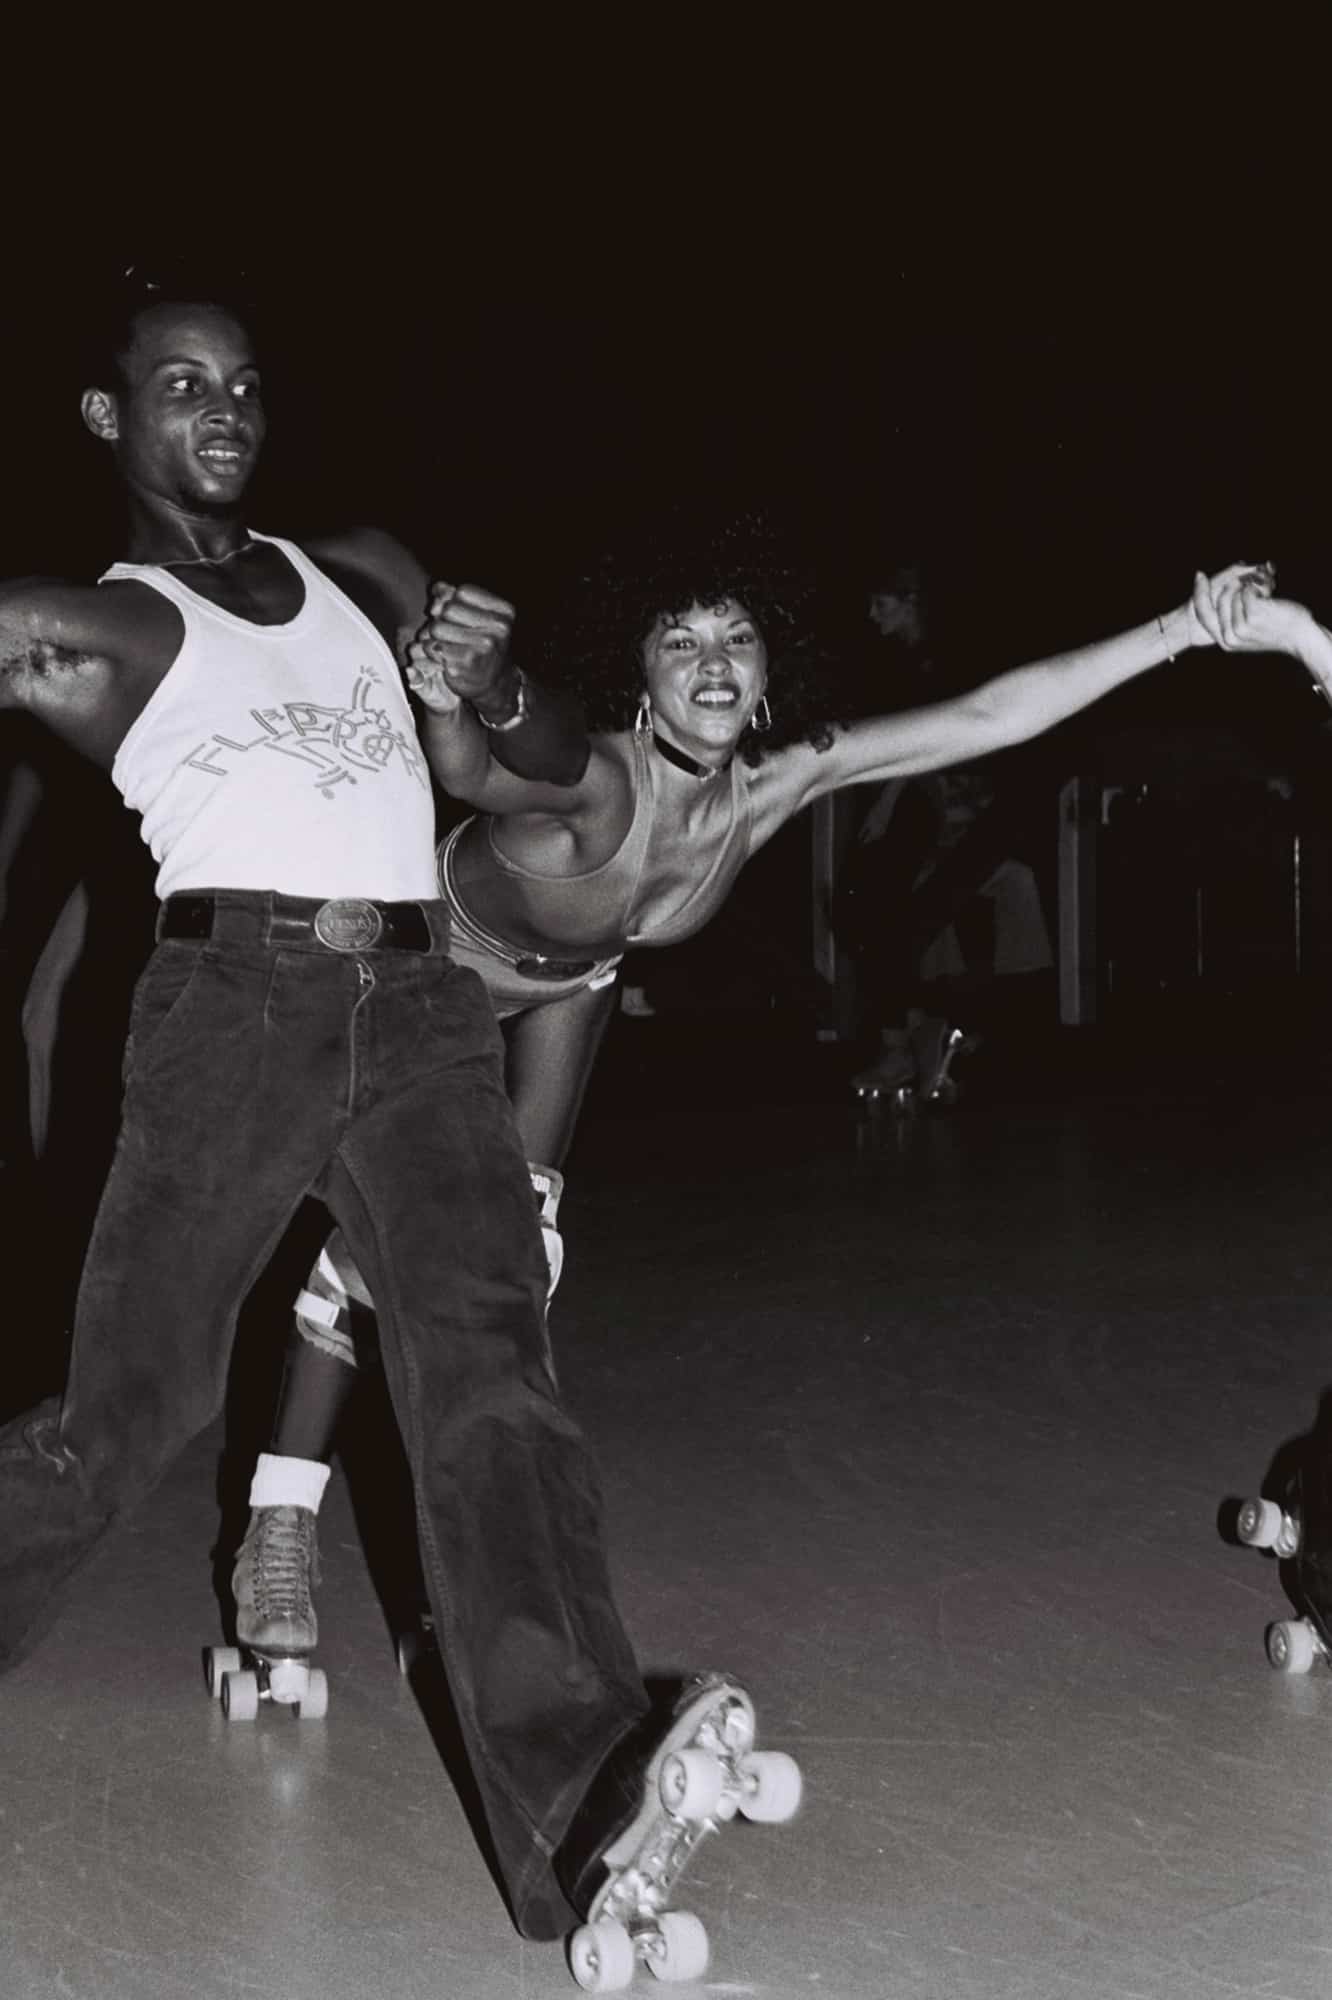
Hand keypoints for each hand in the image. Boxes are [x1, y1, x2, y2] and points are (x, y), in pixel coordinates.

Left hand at [404, 583, 517, 714]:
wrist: (495, 684)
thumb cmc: (483, 646)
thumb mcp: (480, 618)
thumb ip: (459, 599)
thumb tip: (438, 588)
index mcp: (504, 612)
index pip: (463, 592)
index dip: (450, 599)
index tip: (451, 613)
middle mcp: (498, 628)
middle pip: (448, 609)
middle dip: (441, 619)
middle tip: (449, 633)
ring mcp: (484, 646)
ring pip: (436, 627)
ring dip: (434, 637)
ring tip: (447, 645)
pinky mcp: (466, 662)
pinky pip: (434, 647)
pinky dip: (433, 652)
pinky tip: (445, 658)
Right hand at [1207, 585, 1313, 657]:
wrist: (1299, 636)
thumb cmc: (1276, 630)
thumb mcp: (1248, 634)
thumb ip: (1231, 623)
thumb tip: (1219, 598)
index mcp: (1226, 642)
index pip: (1202, 615)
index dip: (1199, 593)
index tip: (1200, 576)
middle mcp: (1230, 638)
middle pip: (1217, 600)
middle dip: (1230, 583)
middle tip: (1246, 579)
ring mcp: (1241, 628)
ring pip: (1233, 594)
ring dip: (1247, 585)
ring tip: (1261, 591)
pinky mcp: (1253, 616)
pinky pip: (1246, 591)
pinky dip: (1257, 587)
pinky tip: (1266, 594)